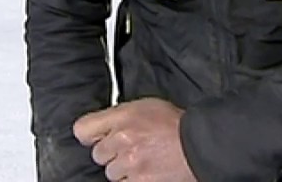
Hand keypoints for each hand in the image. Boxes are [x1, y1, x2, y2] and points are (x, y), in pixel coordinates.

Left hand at [73, 98, 196, 181]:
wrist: (199, 145)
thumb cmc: (176, 124)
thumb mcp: (146, 106)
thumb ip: (121, 116)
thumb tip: (104, 126)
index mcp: (123, 117)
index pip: (82, 129)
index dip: (90, 134)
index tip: (97, 137)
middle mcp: (123, 140)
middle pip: (97, 154)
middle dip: (112, 152)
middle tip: (130, 148)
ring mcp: (130, 163)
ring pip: (111, 172)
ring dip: (123, 169)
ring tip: (142, 160)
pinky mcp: (139, 181)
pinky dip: (134, 179)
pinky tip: (146, 170)